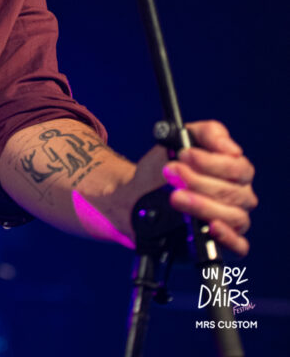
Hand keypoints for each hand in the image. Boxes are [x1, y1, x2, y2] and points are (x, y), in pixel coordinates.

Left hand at [162, 120, 256, 255]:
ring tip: (176, 197)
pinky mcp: (223, 244)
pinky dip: (229, 237)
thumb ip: (208, 134)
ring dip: (203, 206)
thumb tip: (230, 148)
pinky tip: (213, 227)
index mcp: (235, 170)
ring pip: (234, 217)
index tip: (184, 155)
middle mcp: (239, 195)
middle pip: (232, 192)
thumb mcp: (181, 139)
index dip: (210, 162)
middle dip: (198, 182)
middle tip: (172, 174)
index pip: (237, 167)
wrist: (141, 193)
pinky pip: (238, 246)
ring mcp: (233, 220)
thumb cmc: (166, 165)